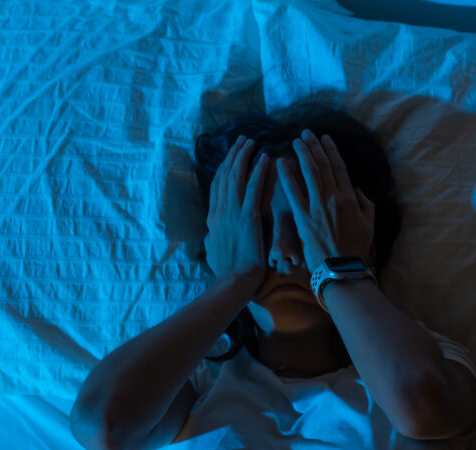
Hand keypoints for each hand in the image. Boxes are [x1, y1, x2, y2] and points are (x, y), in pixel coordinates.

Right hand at [204, 136, 269, 292]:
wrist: (234, 282)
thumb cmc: (228, 272)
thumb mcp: (213, 251)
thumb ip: (213, 237)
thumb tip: (210, 234)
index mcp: (212, 219)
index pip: (216, 186)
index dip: (224, 168)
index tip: (231, 155)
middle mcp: (219, 211)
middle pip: (224, 175)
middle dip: (233, 155)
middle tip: (243, 140)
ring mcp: (231, 213)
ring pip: (235, 177)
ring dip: (243, 156)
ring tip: (251, 143)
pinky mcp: (247, 218)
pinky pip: (252, 188)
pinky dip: (258, 171)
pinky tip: (265, 158)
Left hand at [276, 129, 374, 272]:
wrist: (341, 269)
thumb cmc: (356, 249)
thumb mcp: (369, 225)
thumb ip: (365, 203)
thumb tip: (356, 188)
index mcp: (350, 199)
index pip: (339, 168)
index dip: (331, 151)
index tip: (325, 138)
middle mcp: (334, 198)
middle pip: (323, 166)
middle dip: (315, 147)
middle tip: (306, 133)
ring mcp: (318, 207)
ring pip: (310, 174)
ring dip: (302, 155)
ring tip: (296, 141)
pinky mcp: (304, 218)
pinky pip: (294, 193)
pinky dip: (287, 176)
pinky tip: (280, 163)